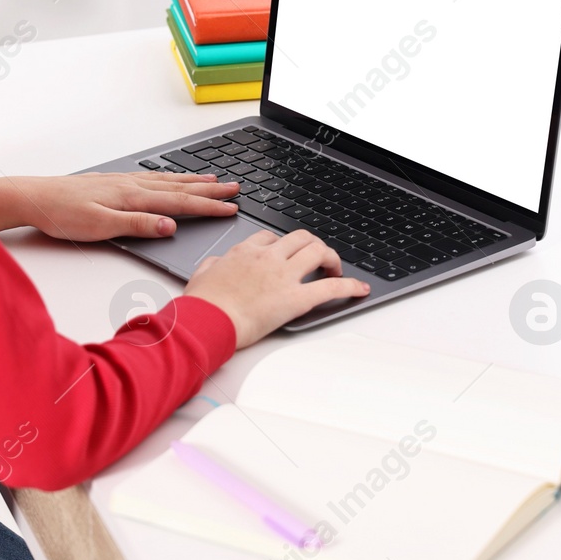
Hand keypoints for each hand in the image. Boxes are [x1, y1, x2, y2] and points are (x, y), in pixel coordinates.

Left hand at [0, 171, 240, 240]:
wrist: (34, 197)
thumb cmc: (62, 214)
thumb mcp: (100, 227)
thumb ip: (137, 225)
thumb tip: (170, 226)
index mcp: (133, 198)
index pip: (179, 203)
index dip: (208, 207)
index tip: (230, 208)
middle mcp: (132, 186)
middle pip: (180, 187)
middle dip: (210, 189)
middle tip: (234, 188)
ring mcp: (124, 182)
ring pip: (168, 180)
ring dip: (193, 179)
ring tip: (214, 178)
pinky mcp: (114, 182)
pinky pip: (153, 178)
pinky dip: (171, 176)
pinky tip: (172, 177)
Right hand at [185, 229, 369, 346]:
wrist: (207, 321)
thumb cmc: (202, 304)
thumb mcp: (201, 275)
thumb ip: (212, 264)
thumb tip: (216, 263)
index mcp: (245, 252)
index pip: (272, 238)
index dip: (284, 245)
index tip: (288, 254)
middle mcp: (268, 257)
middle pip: (301, 237)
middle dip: (313, 245)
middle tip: (318, 259)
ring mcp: (284, 275)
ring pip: (318, 251)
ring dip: (331, 258)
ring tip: (336, 269)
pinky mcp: (296, 298)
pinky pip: (331, 287)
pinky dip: (350, 286)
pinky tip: (359, 289)